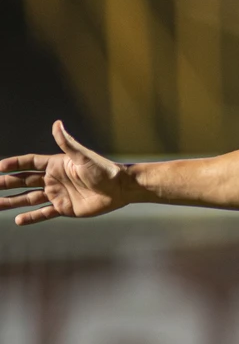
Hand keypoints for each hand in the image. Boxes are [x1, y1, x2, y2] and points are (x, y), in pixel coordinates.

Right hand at [0, 121, 127, 224]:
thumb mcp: (83, 156)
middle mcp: (54, 179)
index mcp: (56, 165)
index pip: (29, 163)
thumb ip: (67, 143)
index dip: (13, 164)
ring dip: (12, 201)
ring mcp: (58, 194)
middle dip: (6, 183)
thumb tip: (56, 123)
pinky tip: (18, 220)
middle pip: (23, 181)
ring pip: (29, 198)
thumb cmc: (104, 170)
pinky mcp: (65, 208)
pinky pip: (44, 213)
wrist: (121, 188)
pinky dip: (32, 217)